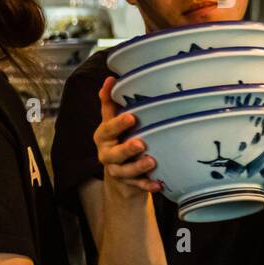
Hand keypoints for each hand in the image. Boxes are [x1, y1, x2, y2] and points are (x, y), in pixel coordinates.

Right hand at [94, 76, 161, 195]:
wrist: (118, 174)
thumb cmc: (118, 140)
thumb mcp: (111, 122)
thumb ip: (110, 103)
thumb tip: (110, 78)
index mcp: (103, 137)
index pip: (108, 129)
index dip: (118, 124)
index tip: (131, 117)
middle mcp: (107, 154)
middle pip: (114, 153)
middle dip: (126, 149)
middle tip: (140, 143)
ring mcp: (116, 170)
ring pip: (125, 171)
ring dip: (138, 167)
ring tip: (152, 162)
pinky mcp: (128, 184)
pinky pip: (138, 186)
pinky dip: (148, 185)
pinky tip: (160, 184)